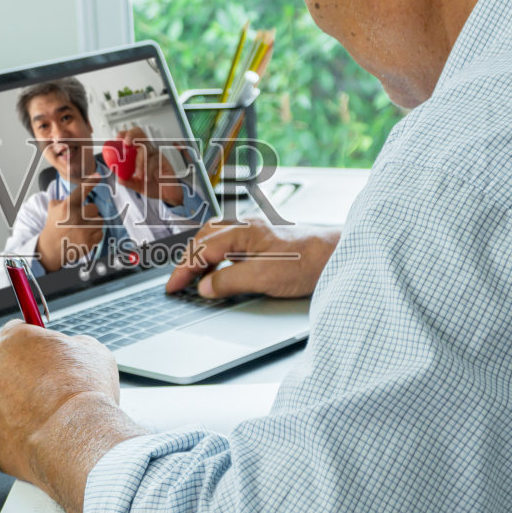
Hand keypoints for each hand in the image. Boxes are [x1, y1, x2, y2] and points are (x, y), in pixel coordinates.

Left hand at [0, 323, 139, 512]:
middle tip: (49, 392)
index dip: (35, 347)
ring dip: (15, 405)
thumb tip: (71, 350)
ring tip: (46, 419)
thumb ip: (73, 345)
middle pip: (3, 366)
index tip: (45, 358)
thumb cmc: (86, 394)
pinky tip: (36, 436)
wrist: (75, 440)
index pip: (17, 333)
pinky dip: (12, 433)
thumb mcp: (93, 352)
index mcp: (12, 338)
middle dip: (23, 376)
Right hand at [36, 170, 106, 271]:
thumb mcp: (53, 209)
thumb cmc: (53, 226)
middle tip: (81, 218)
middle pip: (94, 208)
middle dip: (89, 212)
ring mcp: (84, 230)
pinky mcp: (90, 241)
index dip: (91, 182)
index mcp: (67, 207)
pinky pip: (101, 232)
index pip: (81, 191)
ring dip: (93, 223)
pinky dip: (95, 234)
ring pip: (100, 220)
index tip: (98, 175)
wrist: (51, 248)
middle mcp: (76, 217)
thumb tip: (76, 192)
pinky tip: (84, 236)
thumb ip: (65, 199)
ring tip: (82, 228)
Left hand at [117, 126, 184, 205]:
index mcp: (139, 153)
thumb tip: (118, 178)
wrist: (167, 195)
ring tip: (139, 175)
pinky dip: (148, 169)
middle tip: (125, 143)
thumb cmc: (153, 186)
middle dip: (131, 135)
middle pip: (140, 134)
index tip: (118, 138)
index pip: (132, 139)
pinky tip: (146, 178)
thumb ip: (128, 181)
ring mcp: (156, 155)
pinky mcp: (164, 160)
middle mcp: (147, 151)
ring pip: (146, 149)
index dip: (125, 135)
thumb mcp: (137, 185)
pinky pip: (155, 160)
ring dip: (140, 161)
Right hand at [166, 218, 338, 298]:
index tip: (173, 287)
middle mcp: (247, 225)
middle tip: (178, 282)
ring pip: (216, 237)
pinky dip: (217, 254)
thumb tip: (205, 287)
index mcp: (242, 230)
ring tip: (194, 275)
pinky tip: (221, 266)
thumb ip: (230, 281)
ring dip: (201, 255)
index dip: (184, 270)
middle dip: (187, 260)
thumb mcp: (264, 277)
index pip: (201, 250)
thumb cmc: (308, 261)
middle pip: (204, 238)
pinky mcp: (266, 238)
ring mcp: (256, 230)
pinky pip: (230, 241)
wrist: (338, 254)